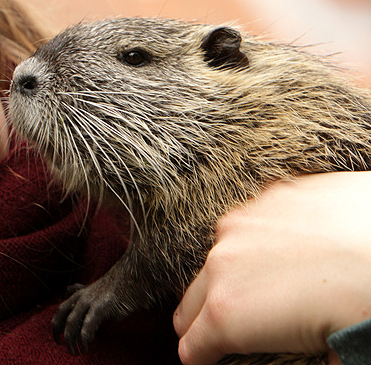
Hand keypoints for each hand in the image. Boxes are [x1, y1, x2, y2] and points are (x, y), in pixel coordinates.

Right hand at [173, 171, 370, 364]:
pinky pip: (251, 226)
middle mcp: (225, 262)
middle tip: (223, 334)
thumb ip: (299, 361)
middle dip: (201, 320)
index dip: (200, 357)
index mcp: (230, 312)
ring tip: (271, 289)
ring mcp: (245, 223)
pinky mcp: (271, 196)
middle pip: (190, 302)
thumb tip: (317, 358)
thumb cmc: (367, 303)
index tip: (208, 360)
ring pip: (219, 257)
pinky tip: (298, 252)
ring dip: (232, 276)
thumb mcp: (331, 356)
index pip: (191, 345)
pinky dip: (262, 243)